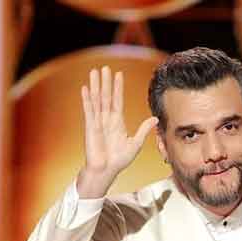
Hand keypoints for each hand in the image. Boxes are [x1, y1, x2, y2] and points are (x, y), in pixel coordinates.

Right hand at [77, 66, 158, 198]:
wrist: (106, 171)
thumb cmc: (119, 160)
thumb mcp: (135, 144)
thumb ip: (143, 130)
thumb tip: (155, 119)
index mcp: (117, 122)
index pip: (117, 101)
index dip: (118, 88)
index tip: (118, 75)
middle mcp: (106, 120)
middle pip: (106, 96)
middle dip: (106, 82)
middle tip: (105, 68)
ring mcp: (97, 122)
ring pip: (97, 100)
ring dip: (96, 86)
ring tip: (94, 72)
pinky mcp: (90, 127)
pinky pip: (88, 110)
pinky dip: (87, 99)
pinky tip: (86, 88)